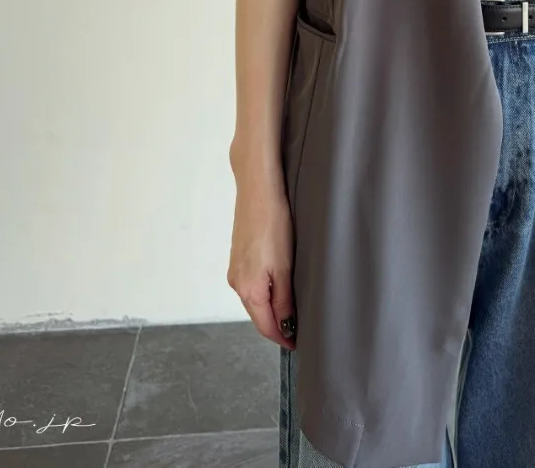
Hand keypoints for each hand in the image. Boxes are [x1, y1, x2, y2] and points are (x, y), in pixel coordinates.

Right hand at [227, 175, 296, 349]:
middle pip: (258, 315)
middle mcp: (236, 282)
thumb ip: (283, 298)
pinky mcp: (238, 257)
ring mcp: (235, 269)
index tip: (298, 344)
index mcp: (248, 288)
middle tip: (299, 330)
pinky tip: (279, 287)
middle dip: (277, 325)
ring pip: (254, 300)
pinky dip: (264, 292)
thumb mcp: (284, 265)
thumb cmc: (273, 222)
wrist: (257, 190)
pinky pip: (251, 284)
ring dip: (270, 308)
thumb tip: (286, 325)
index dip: (282, 337)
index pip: (265, 326)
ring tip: (292, 311)